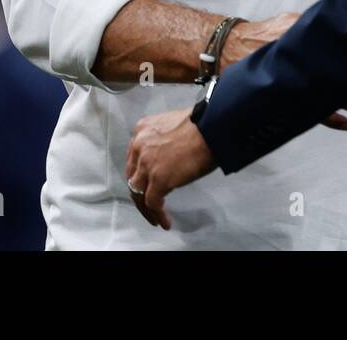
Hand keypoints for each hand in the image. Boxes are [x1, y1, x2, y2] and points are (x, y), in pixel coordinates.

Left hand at [126, 109, 215, 229]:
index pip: (134, 157)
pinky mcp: (158, 180)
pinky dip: (157, 215)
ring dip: (145, 208)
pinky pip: (152, 203)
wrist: (213, 128)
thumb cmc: (204, 125)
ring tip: (155, 218)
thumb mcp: (174, 126)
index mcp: (142, 130)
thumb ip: (165, 140)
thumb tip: (170, 156)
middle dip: (140, 192)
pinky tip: (165, 222)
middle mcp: (139, 146)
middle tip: (149, 204)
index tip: (147, 183)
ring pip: (138, 192)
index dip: (140, 173)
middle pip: (133, 176)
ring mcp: (147, 164)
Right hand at [220, 11, 346, 130]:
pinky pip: (314, 112)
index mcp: (317, 37)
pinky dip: (331, 118)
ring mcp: (301, 80)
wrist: (231, 48)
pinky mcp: (288, 96)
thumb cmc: (267, 33)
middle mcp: (312, 59)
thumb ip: (320, 22)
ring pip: (340, 97)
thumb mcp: (296, 20)